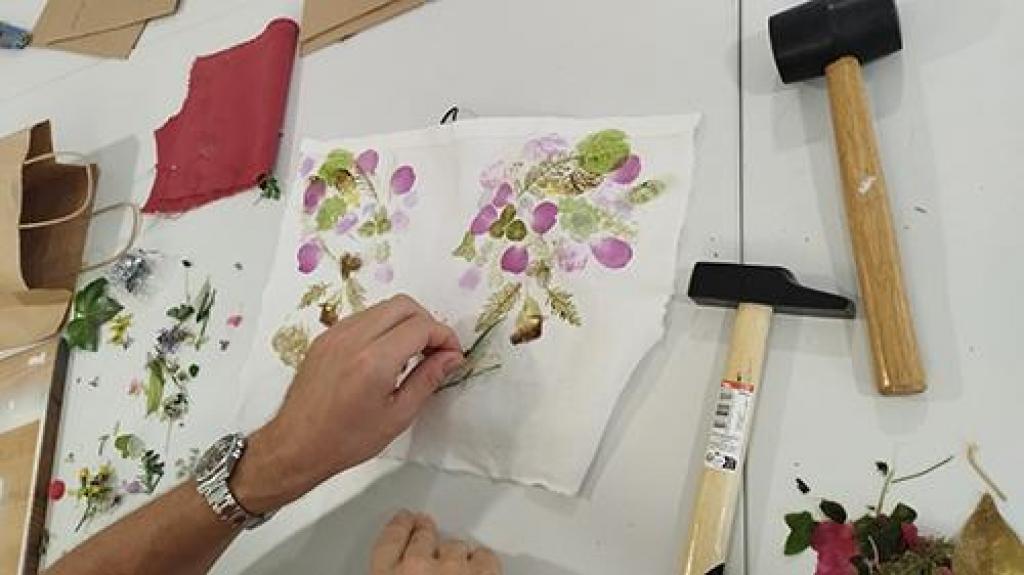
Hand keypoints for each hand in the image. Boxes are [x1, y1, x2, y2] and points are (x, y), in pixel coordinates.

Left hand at [234, 295, 463, 513]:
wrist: (296, 445)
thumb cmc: (347, 440)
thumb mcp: (398, 416)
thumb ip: (427, 379)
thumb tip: (452, 357)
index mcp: (374, 361)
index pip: (421, 326)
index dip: (445, 337)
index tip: (452, 355)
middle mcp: (354, 338)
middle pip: (404, 305)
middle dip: (427, 323)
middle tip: (434, 351)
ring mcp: (336, 334)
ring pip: (382, 307)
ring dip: (404, 322)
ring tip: (411, 354)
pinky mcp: (325, 337)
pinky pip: (362, 317)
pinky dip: (382, 327)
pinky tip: (385, 355)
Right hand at [372, 511, 501, 574]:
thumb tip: (398, 573)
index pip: (388, 542)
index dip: (398, 528)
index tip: (403, 520)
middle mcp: (417, 568)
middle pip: (422, 538)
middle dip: (425, 533)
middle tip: (426, 525)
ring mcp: (454, 569)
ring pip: (455, 546)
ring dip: (455, 553)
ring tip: (456, 558)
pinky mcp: (484, 574)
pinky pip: (485, 558)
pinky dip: (483, 562)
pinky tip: (480, 565)